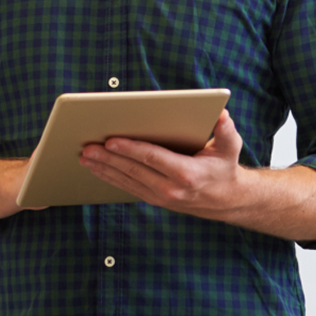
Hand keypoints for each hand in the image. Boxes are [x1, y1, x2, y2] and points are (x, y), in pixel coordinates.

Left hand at [79, 110, 247, 221]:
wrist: (227, 200)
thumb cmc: (225, 167)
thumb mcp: (231, 147)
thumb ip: (226, 131)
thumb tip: (222, 115)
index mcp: (187, 174)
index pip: (153, 158)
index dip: (131, 149)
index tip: (111, 141)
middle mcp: (171, 188)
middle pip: (133, 170)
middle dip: (108, 158)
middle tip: (87, 147)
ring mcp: (161, 197)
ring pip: (126, 181)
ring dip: (103, 169)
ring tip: (84, 157)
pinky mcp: (154, 199)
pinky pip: (127, 187)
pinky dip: (109, 177)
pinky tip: (95, 168)